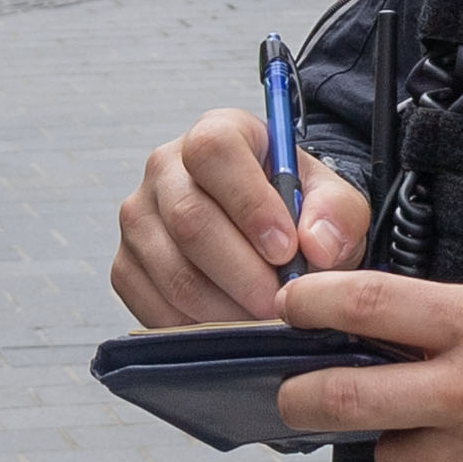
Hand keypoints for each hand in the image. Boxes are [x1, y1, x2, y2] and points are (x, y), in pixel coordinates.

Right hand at [109, 101, 362, 326]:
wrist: (266, 238)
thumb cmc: (295, 212)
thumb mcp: (331, 201)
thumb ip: (337, 214)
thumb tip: (316, 244)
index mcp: (215, 133)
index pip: (213, 152)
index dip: (250, 203)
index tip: (286, 249)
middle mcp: (164, 169)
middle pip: (189, 220)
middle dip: (244, 273)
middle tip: (281, 303)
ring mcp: (139, 219)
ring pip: (174, 272)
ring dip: (226, 308)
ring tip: (264, 319)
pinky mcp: (125, 267)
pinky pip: (155, 307)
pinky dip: (199, 328)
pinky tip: (232, 324)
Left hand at [275, 269, 462, 461]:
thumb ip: (453, 318)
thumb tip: (381, 329)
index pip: (372, 305)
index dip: (314, 304)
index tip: (290, 307)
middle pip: (350, 397)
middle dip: (303, 397)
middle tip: (293, 395)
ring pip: (392, 461)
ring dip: (392, 445)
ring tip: (421, 428)